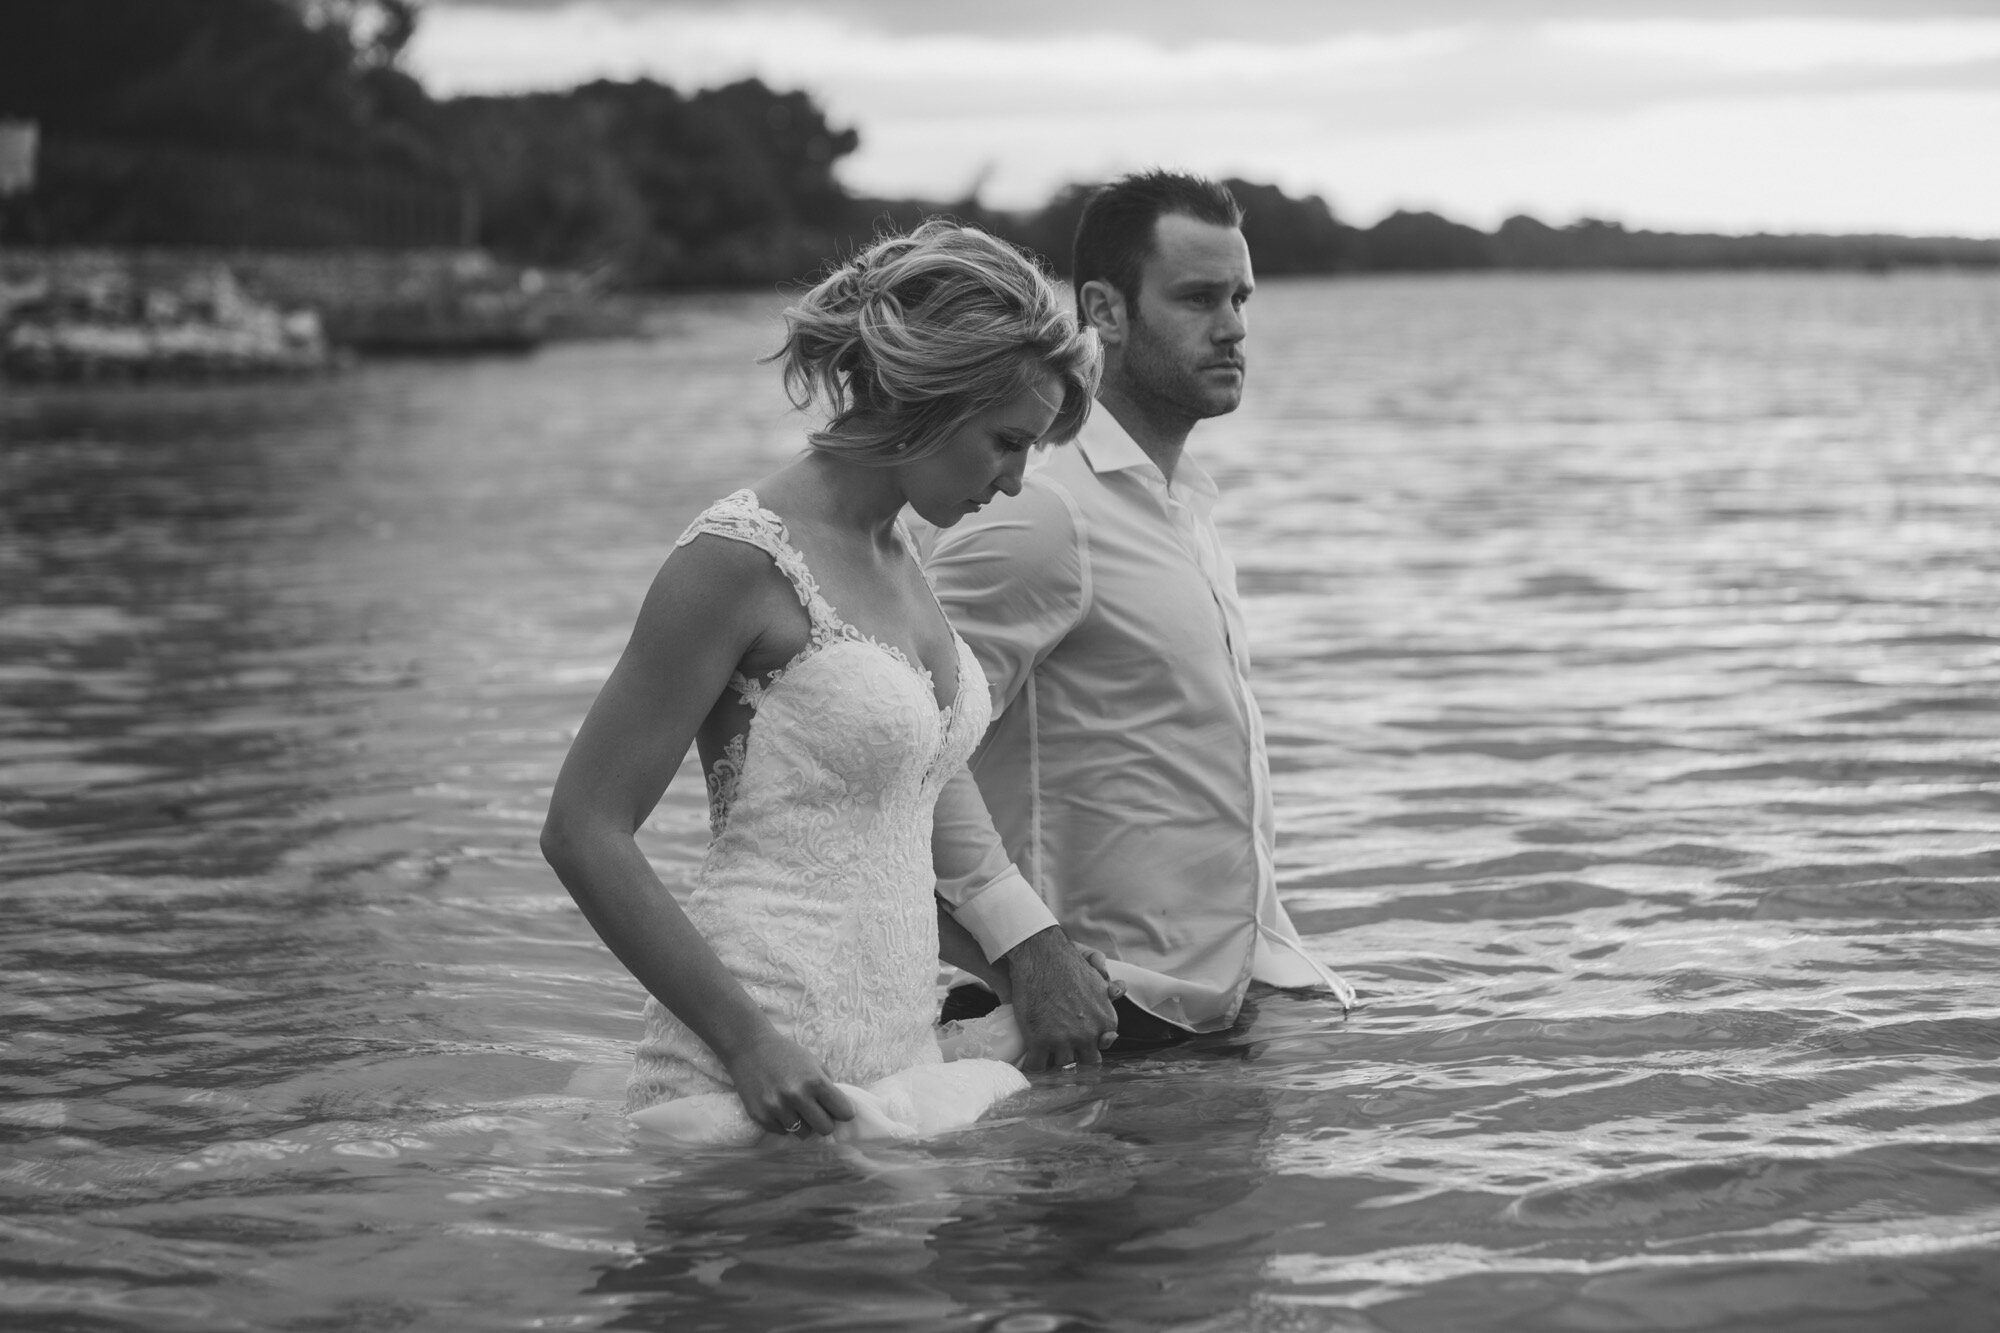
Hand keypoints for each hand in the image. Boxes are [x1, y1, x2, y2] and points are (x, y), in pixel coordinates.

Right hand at [721, 1031, 855, 1137]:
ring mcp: (777, 1108)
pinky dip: (784, 1124)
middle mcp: (797, 1096)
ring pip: (803, 1134)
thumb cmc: (785, 1054)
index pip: (844, 1112)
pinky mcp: (761, 1116)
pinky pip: (782, 1132)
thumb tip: (839, 1110)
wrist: (749, 1048)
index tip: (838, 1109)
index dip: (843, 1111)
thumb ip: (828, 1085)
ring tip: (796, 1108)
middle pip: (826, 1129)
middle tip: (817, 1111)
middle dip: (825, 1121)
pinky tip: (780, 1108)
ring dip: (803, 1124)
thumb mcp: (813, 1062)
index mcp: (815, 1081)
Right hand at [1001, 926, 1121, 1071]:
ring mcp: (1064, 1040)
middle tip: (1063, 1054)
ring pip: (1062, 1066)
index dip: (1088, 1049)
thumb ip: (1110, 994)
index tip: (1078, 1049)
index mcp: (1106, 1022)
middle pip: (1085, 1063)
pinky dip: (1033, 1067)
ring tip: (1046, 1057)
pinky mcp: (1039, 1041)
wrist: (1041, 957)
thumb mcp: (1098, 980)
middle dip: (1075, 1060)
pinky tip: (1031, 1062)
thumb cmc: (1069, 965)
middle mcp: (1088, 1035)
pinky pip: (1037, 1067)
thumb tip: (1120, 992)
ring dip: (1054, 1063)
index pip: (1101, 1049)